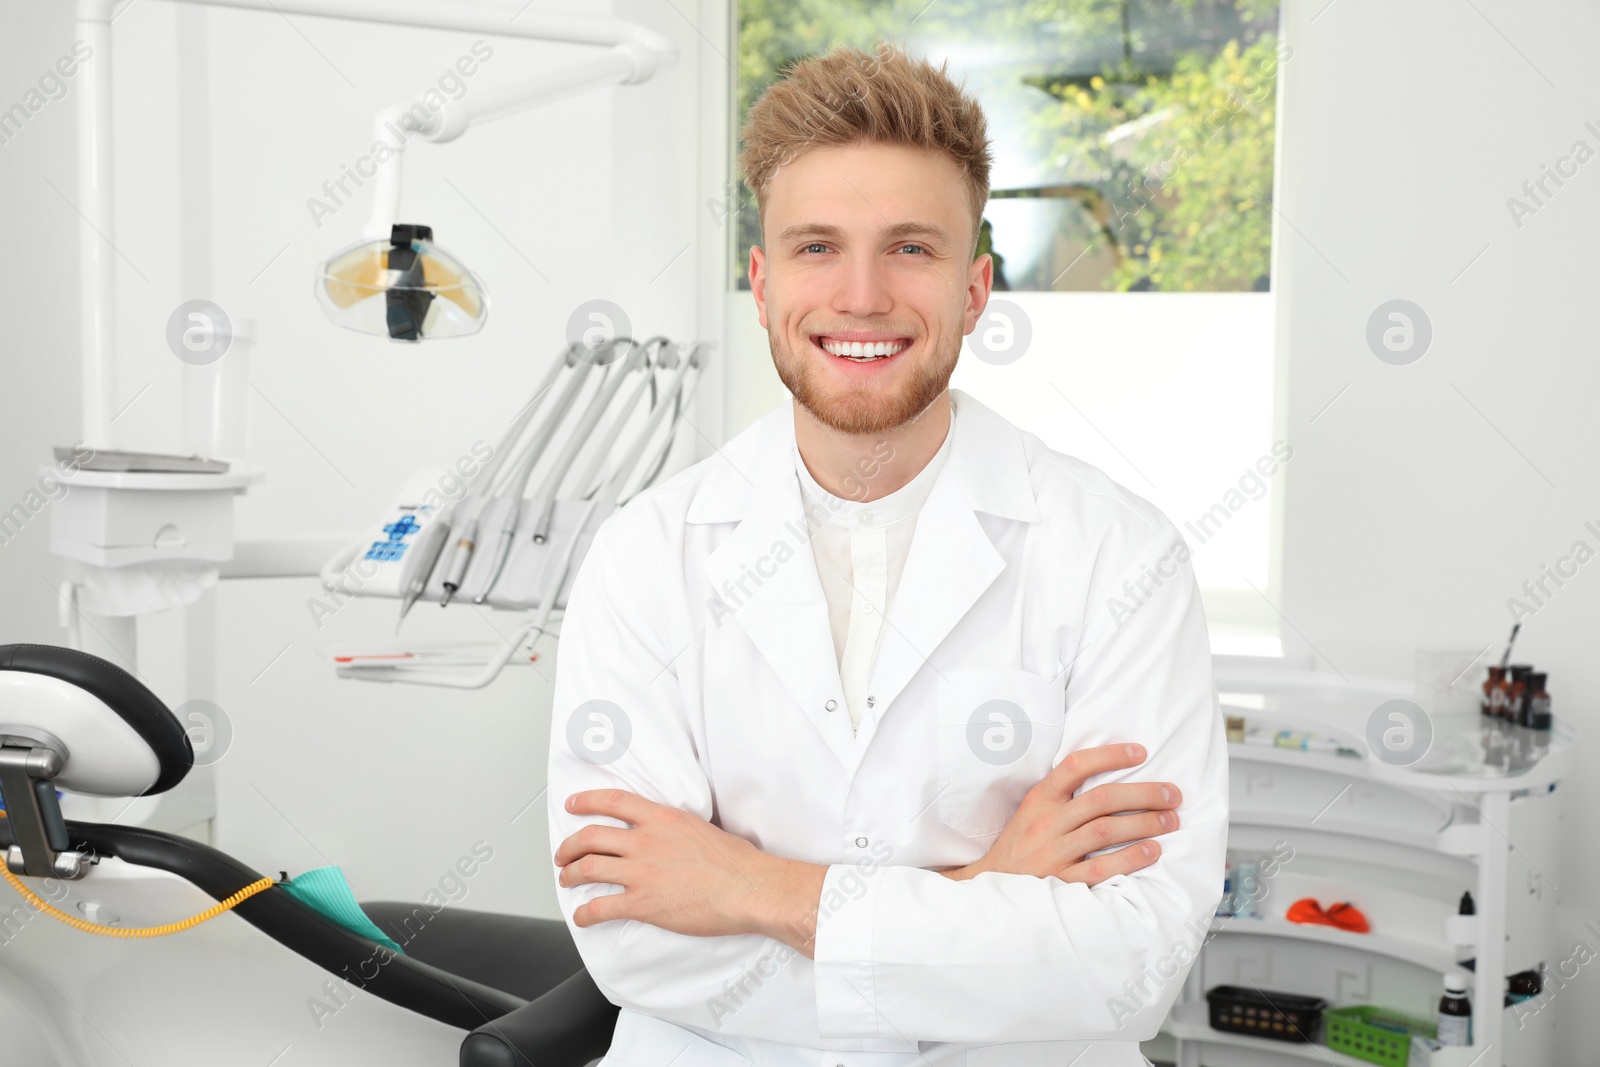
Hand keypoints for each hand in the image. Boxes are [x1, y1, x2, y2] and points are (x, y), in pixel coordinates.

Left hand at [556, 789, 824, 951]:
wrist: (748, 888)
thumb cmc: (736, 862)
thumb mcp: (702, 827)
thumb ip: (676, 828)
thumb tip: (670, 833)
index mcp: (662, 819)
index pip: (613, 801)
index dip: (586, 801)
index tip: (573, 804)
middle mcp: (646, 841)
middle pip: (591, 836)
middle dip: (570, 846)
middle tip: (564, 854)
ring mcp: (642, 872)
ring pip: (589, 868)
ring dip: (571, 875)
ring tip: (567, 879)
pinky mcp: (643, 903)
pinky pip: (601, 907)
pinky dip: (585, 913)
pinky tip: (583, 917)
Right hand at [942, 743, 1179, 885]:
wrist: (990, 884)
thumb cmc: (1020, 844)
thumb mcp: (1032, 810)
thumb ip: (1062, 794)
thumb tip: (1109, 774)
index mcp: (1039, 799)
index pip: (1076, 766)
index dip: (1110, 755)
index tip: (1140, 752)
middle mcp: (1047, 823)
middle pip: (1101, 799)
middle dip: (1143, 794)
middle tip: (1173, 795)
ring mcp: (1053, 852)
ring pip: (1105, 830)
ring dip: (1144, 823)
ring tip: (1170, 821)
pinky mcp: (1060, 881)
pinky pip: (1100, 868)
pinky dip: (1130, 858)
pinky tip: (1151, 851)